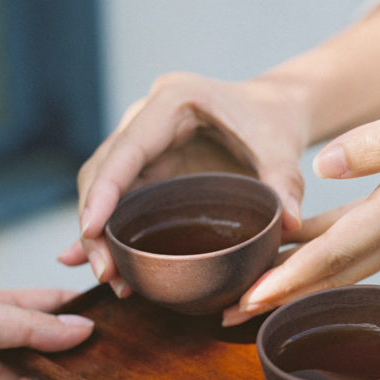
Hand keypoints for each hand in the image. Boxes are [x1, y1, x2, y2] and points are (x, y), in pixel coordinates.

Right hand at [58, 71, 310, 293]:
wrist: (273, 109)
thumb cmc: (273, 122)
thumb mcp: (282, 148)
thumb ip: (285, 182)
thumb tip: (287, 225)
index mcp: (174, 101)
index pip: (127, 148)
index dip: (105, 189)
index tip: (92, 229)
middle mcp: (146, 117)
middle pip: (103, 169)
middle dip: (95, 222)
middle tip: (104, 271)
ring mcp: (142, 143)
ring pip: (103, 187)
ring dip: (99, 233)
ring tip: (108, 278)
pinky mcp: (147, 166)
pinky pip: (118, 199)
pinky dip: (110, 231)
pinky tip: (101, 265)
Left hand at [225, 60, 379, 321]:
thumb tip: (324, 167)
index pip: (340, 249)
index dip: (291, 277)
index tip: (250, 300)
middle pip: (339, 272)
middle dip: (285, 296)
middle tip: (231, 316)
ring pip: (351, 263)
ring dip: (303, 283)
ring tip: (255, 296)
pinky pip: (365, 245)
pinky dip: (329, 257)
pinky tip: (300, 255)